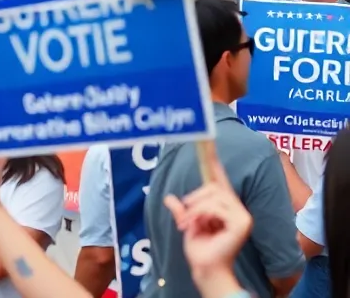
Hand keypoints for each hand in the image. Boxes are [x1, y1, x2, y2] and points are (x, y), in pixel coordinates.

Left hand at [163, 153, 251, 282]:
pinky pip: (216, 207)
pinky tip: (200, 227)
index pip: (220, 180)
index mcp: (225, 206)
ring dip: (195, 210)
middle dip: (194, 200)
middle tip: (186, 219)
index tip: (208, 142)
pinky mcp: (242, 223)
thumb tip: (169, 197)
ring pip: (212, 196)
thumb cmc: (200, 250)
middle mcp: (237, 208)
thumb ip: (181, 210)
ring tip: (190, 225)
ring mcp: (242, 215)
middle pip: (212, 186)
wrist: (205, 268)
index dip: (214, 161)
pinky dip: (201, 215)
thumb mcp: (187, 225)